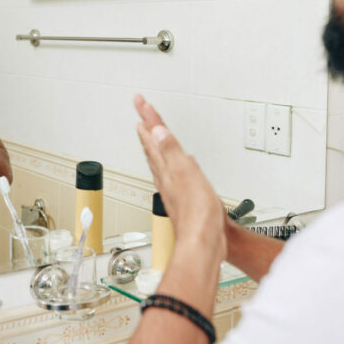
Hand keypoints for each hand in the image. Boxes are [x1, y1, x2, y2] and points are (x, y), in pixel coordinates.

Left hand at [134, 94, 225, 258]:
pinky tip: (178, 164)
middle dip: (147, 127)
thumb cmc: (197, 214)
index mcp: (167, 168)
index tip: (140, 101)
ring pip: (158, 159)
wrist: (202, 242)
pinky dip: (171, 162)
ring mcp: (172, 187)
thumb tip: (158, 131)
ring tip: (149, 133)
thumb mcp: (187, 175)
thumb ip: (172, 152)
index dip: (148, 117)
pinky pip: (171, 172)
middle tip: (140, 111)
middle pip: (153, 146)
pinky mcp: (182, 197)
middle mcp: (166, 176)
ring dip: (153, 143)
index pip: (154, 136)